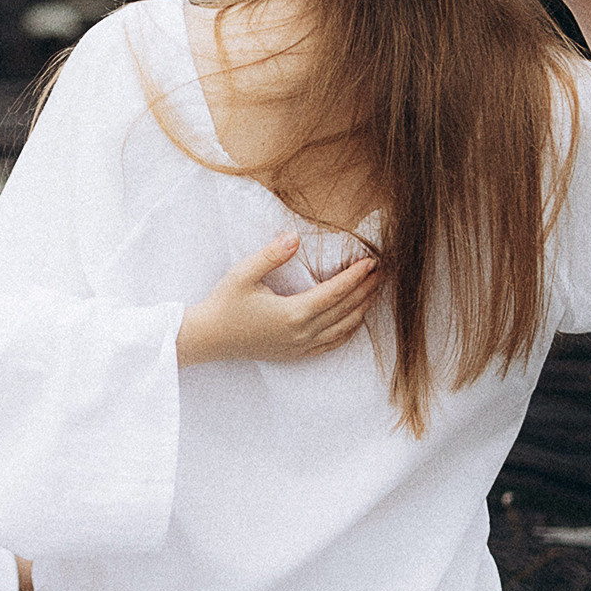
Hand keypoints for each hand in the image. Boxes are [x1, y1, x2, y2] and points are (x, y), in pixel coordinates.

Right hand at [178, 233, 380, 366]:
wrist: (208, 338)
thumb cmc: (224, 304)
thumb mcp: (243, 274)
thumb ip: (271, 255)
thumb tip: (295, 237)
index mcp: (292, 313)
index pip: (334, 293)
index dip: (355, 277)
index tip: (371, 261)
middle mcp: (301, 333)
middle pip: (345, 310)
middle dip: (365, 290)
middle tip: (383, 272)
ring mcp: (300, 346)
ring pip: (343, 329)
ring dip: (361, 309)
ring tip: (374, 292)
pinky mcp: (295, 353)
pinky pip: (331, 344)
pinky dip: (348, 331)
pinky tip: (355, 321)